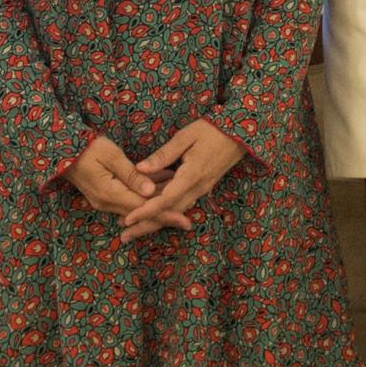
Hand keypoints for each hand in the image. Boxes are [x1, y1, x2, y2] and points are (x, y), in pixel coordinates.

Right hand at [67, 135, 189, 238]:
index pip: (144, 208)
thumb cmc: (89, 149)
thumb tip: (150, 193)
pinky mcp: (106, 194)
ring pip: (137, 206)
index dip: (165, 214)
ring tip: (181, 201)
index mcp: (110, 194)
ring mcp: (106, 200)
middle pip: (141, 212)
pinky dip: (146, 195)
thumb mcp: (112, 157)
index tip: (184, 220)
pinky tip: (163, 186)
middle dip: (164, 214)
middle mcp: (108, 202)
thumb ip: (132, 175)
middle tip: (187, 220)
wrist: (63, 152)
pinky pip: (129, 199)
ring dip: (157, 203)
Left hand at [121, 120, 244, 242]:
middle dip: (147, 225)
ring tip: (133, 228)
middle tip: (124, 236)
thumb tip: (139, 169)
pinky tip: (152, 210)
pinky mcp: (203, 186)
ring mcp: (202, 188)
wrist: (241, 133)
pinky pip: (182, 202)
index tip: (127, 219)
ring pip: (176, 210)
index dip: (145, 211)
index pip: (165, 200)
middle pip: (170, 213)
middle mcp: (198, 188)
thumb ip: (163, 155)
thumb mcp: (185, 137)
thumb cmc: (212, 130)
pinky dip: (166, 209)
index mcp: (192, 175)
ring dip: (155, 221)